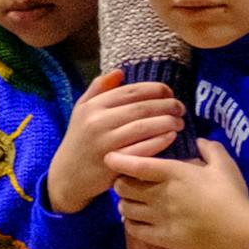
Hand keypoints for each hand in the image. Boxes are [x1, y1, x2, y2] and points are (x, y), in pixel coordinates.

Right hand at [49, 70, 182, 212]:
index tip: (169, 93)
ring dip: (167, 122)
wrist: (67, 176)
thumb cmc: (80, 139)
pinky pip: (141, 150)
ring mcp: (105, 144)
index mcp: (93, 106)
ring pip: (144, 127)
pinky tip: (171, 136)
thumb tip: (120, 72)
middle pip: (141, 108)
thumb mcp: (82, 110)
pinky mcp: (113, 163)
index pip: (132, 91)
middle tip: (181, 108)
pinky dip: (159, 141)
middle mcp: (98, 122)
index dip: (155, 89)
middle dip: (167, 105)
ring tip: (179, 122)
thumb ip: (99, 89)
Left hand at [115, 136, 248, 248]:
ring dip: (124, 201)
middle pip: (124, 187)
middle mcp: (161, 195)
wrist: (236, 233)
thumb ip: (209, 148)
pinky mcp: (160, 237)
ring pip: (125, 208)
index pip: (138, 165)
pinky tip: (136, 217)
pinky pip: (133, 229)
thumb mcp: (225, 164)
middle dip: (120, 180)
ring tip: (130, 198)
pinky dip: (129, 221)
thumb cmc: (231, 194)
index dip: (120, 160)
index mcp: (175, 173)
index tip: (109, 157)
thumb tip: (197, 141)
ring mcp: (159, 218)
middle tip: (126, 178)